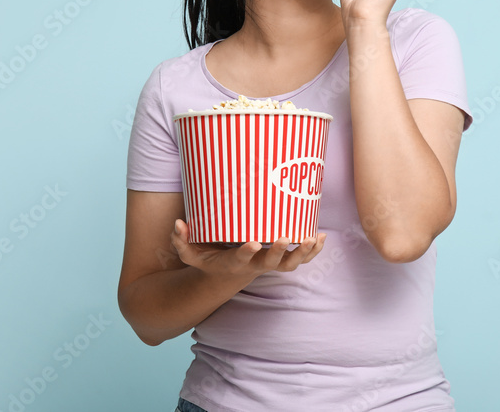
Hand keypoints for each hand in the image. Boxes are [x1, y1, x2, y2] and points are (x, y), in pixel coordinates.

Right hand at [170, 219, 326, 280]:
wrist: (228, 275)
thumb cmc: (210, 260)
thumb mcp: (192, 254)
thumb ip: (182, 241)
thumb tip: (177, 224)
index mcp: (235, 263)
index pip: (242, 259)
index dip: (248, 252)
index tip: (253, 242)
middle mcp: (256, 265)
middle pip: (272, 263)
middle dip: (281, 252)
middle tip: (287, 237)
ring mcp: (271, 264)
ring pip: (291, 264)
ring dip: (304, 253)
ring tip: (314, 238)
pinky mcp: (282, 260)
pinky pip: (302, 259)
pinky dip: (313, 251)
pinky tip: (322, 237)